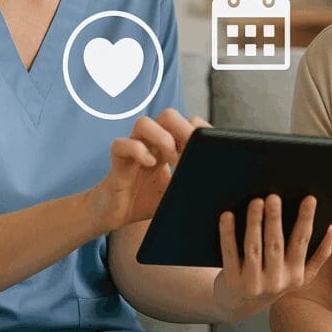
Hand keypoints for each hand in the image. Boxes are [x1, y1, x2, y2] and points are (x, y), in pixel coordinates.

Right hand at [87, 108, 208, 233]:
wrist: (116, 216)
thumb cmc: (146, 201)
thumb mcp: (175, 193)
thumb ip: (190, 183)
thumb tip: (215, 183)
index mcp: (168, 147)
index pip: (185, 123)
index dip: (198, 129)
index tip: (209, 146)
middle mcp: (151, 143)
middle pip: (167, 115)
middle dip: (183, 127)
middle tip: (192, 148)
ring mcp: (133, 150)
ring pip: (144, 123)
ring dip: (162, 137)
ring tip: (172, 158)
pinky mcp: (117, 161)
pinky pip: (121, 144)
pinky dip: (137, 150)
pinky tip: (150, 164)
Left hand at [212, 192, 331, 320]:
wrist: (239, 305)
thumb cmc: (271, 280)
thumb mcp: (297, 275)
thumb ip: (317, 256)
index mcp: (295, 275)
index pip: (302, 242)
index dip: (306, 220)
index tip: (310, 199)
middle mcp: (276, 282)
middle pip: (276, 245)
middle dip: (275, 219)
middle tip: (274, 197)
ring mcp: (253, 284)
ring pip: (254, 249)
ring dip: (254, 223)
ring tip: (256, 202)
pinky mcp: (232, 283)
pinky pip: (230, 254)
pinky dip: (228, 234)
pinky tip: (228, 215)